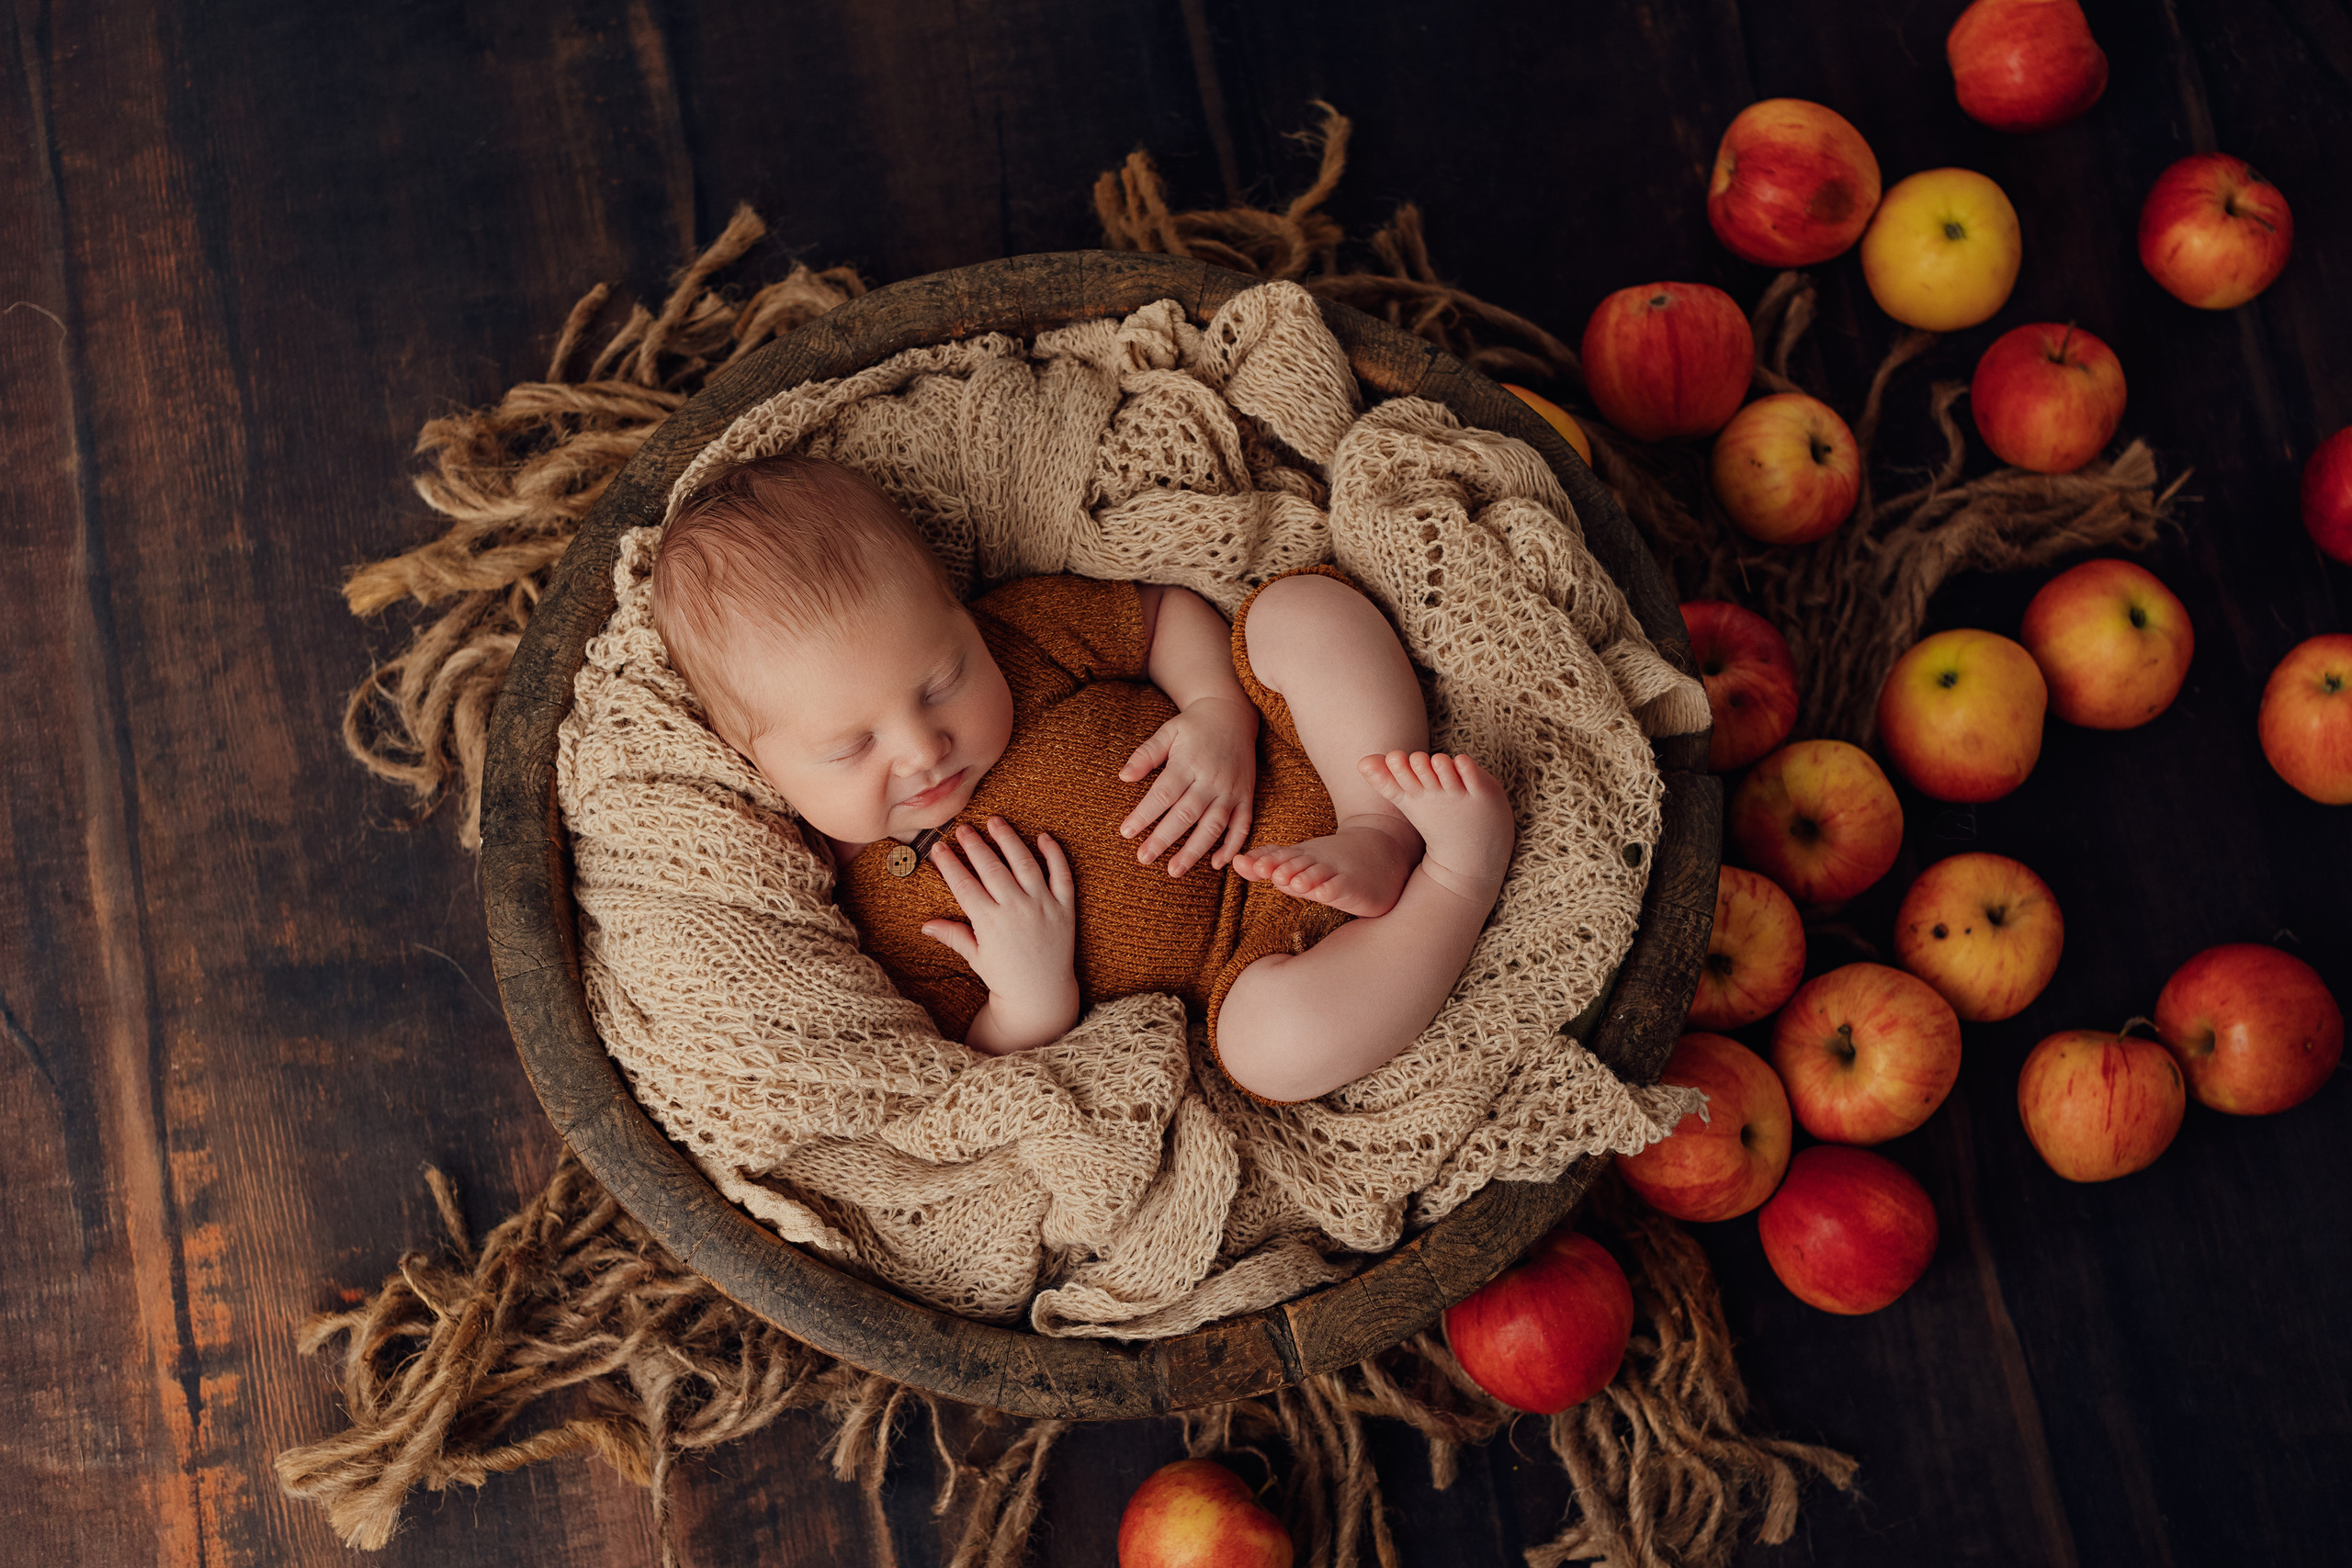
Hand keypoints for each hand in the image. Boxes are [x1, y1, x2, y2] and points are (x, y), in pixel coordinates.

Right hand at [921, 819, 1078, 1044]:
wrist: (1042, 995)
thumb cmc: (1005, 977)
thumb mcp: (976, 957)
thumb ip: (953, 936)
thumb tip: (925, 925)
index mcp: (990, 922)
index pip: (964, 884)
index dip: (949, 864)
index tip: (938, 847)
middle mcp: (1016, 910)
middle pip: (991, 868)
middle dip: (974, 845)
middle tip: (962, 828)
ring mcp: (1042, 906)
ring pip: (1024, 863)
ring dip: (1008, 839)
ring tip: (995, 822)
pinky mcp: (1064, 908)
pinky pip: (1061, 875)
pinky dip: (1054, 854)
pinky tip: (1043, 836)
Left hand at [1117, 697, 1258, 875]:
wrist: (1233, 714)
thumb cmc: (1193, 726)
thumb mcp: (1168, 732)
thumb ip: (1146, 754)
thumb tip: (1123, 776)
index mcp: (1189, 762)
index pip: (1163, 794)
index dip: (1144, 815)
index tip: (1126, 832)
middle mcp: (1212, 779)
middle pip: (1186, 814)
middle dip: (1163, 839)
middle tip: (1143, 858)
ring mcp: (1231, 790)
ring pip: (1213, 826)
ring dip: (1194, 851)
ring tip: (1174, 870)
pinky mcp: (1246, 797)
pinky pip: (1242, 826)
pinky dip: (1232, 846)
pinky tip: (1217, 864)